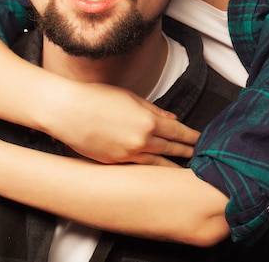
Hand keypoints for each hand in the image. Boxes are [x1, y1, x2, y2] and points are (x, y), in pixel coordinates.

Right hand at [55, 81, 199, 165]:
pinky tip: (158, 172)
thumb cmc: (96, 97)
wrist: (67, 111)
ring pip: (158, 164)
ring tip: (185, 169)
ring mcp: (128, 156)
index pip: (179, 132)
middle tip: (200, 155)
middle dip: (187, 151)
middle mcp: (141, 141)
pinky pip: (139, 168)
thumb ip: (153, 110)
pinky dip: (151, 170)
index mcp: (147, 121)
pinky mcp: (115, 164)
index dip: (192, 137)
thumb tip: (171, 119)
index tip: (202, 139)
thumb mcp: (129, 97)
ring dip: (172, 165)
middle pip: (172, 149)